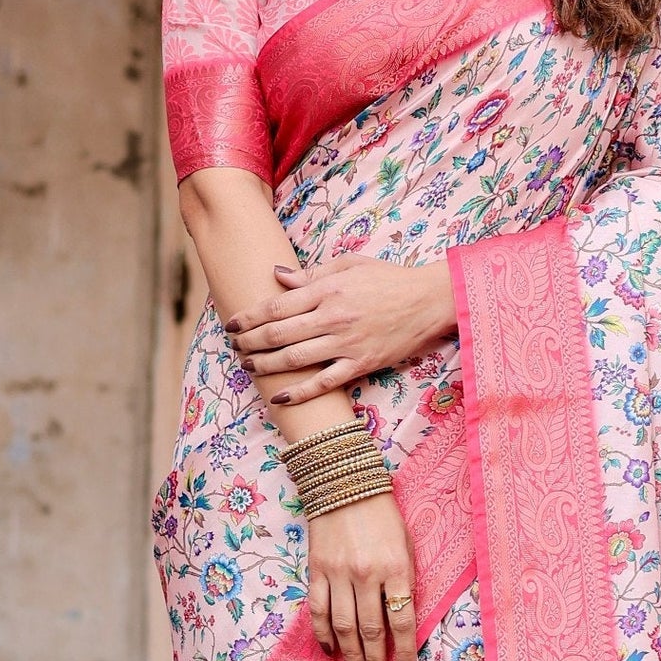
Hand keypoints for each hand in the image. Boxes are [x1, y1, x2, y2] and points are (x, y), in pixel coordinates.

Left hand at [230, 259, 454, 408]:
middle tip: (234, 347)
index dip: (249, 317)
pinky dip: (299, 392)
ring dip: (265, 366)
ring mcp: (346, 343)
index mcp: (327, 290)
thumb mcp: (349, 264)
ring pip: (294, 359)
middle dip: (249, 342)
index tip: (231, 323)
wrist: (428, 300)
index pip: (276, 306)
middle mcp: (332, 317)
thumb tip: (277, 275)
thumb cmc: (389, 279)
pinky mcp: (360, 364)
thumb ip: (311, 273)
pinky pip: (323, 382)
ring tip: (248, 367)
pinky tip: (278, 397)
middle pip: (278, 334)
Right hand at [307, 491, 416, 660]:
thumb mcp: (406, 545)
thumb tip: (401, 622)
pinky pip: (317, 610)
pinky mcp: (317, 570)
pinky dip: (322, 633)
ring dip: (350, 653)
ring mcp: (338, 573)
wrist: (344, 483)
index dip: (405, 652)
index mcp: (396, 568)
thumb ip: (403, 582)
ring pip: (343, 626)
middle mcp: (366, 574)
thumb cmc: (383, 516)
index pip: (403, 621)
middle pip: (371, 630)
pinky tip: (329, 648)